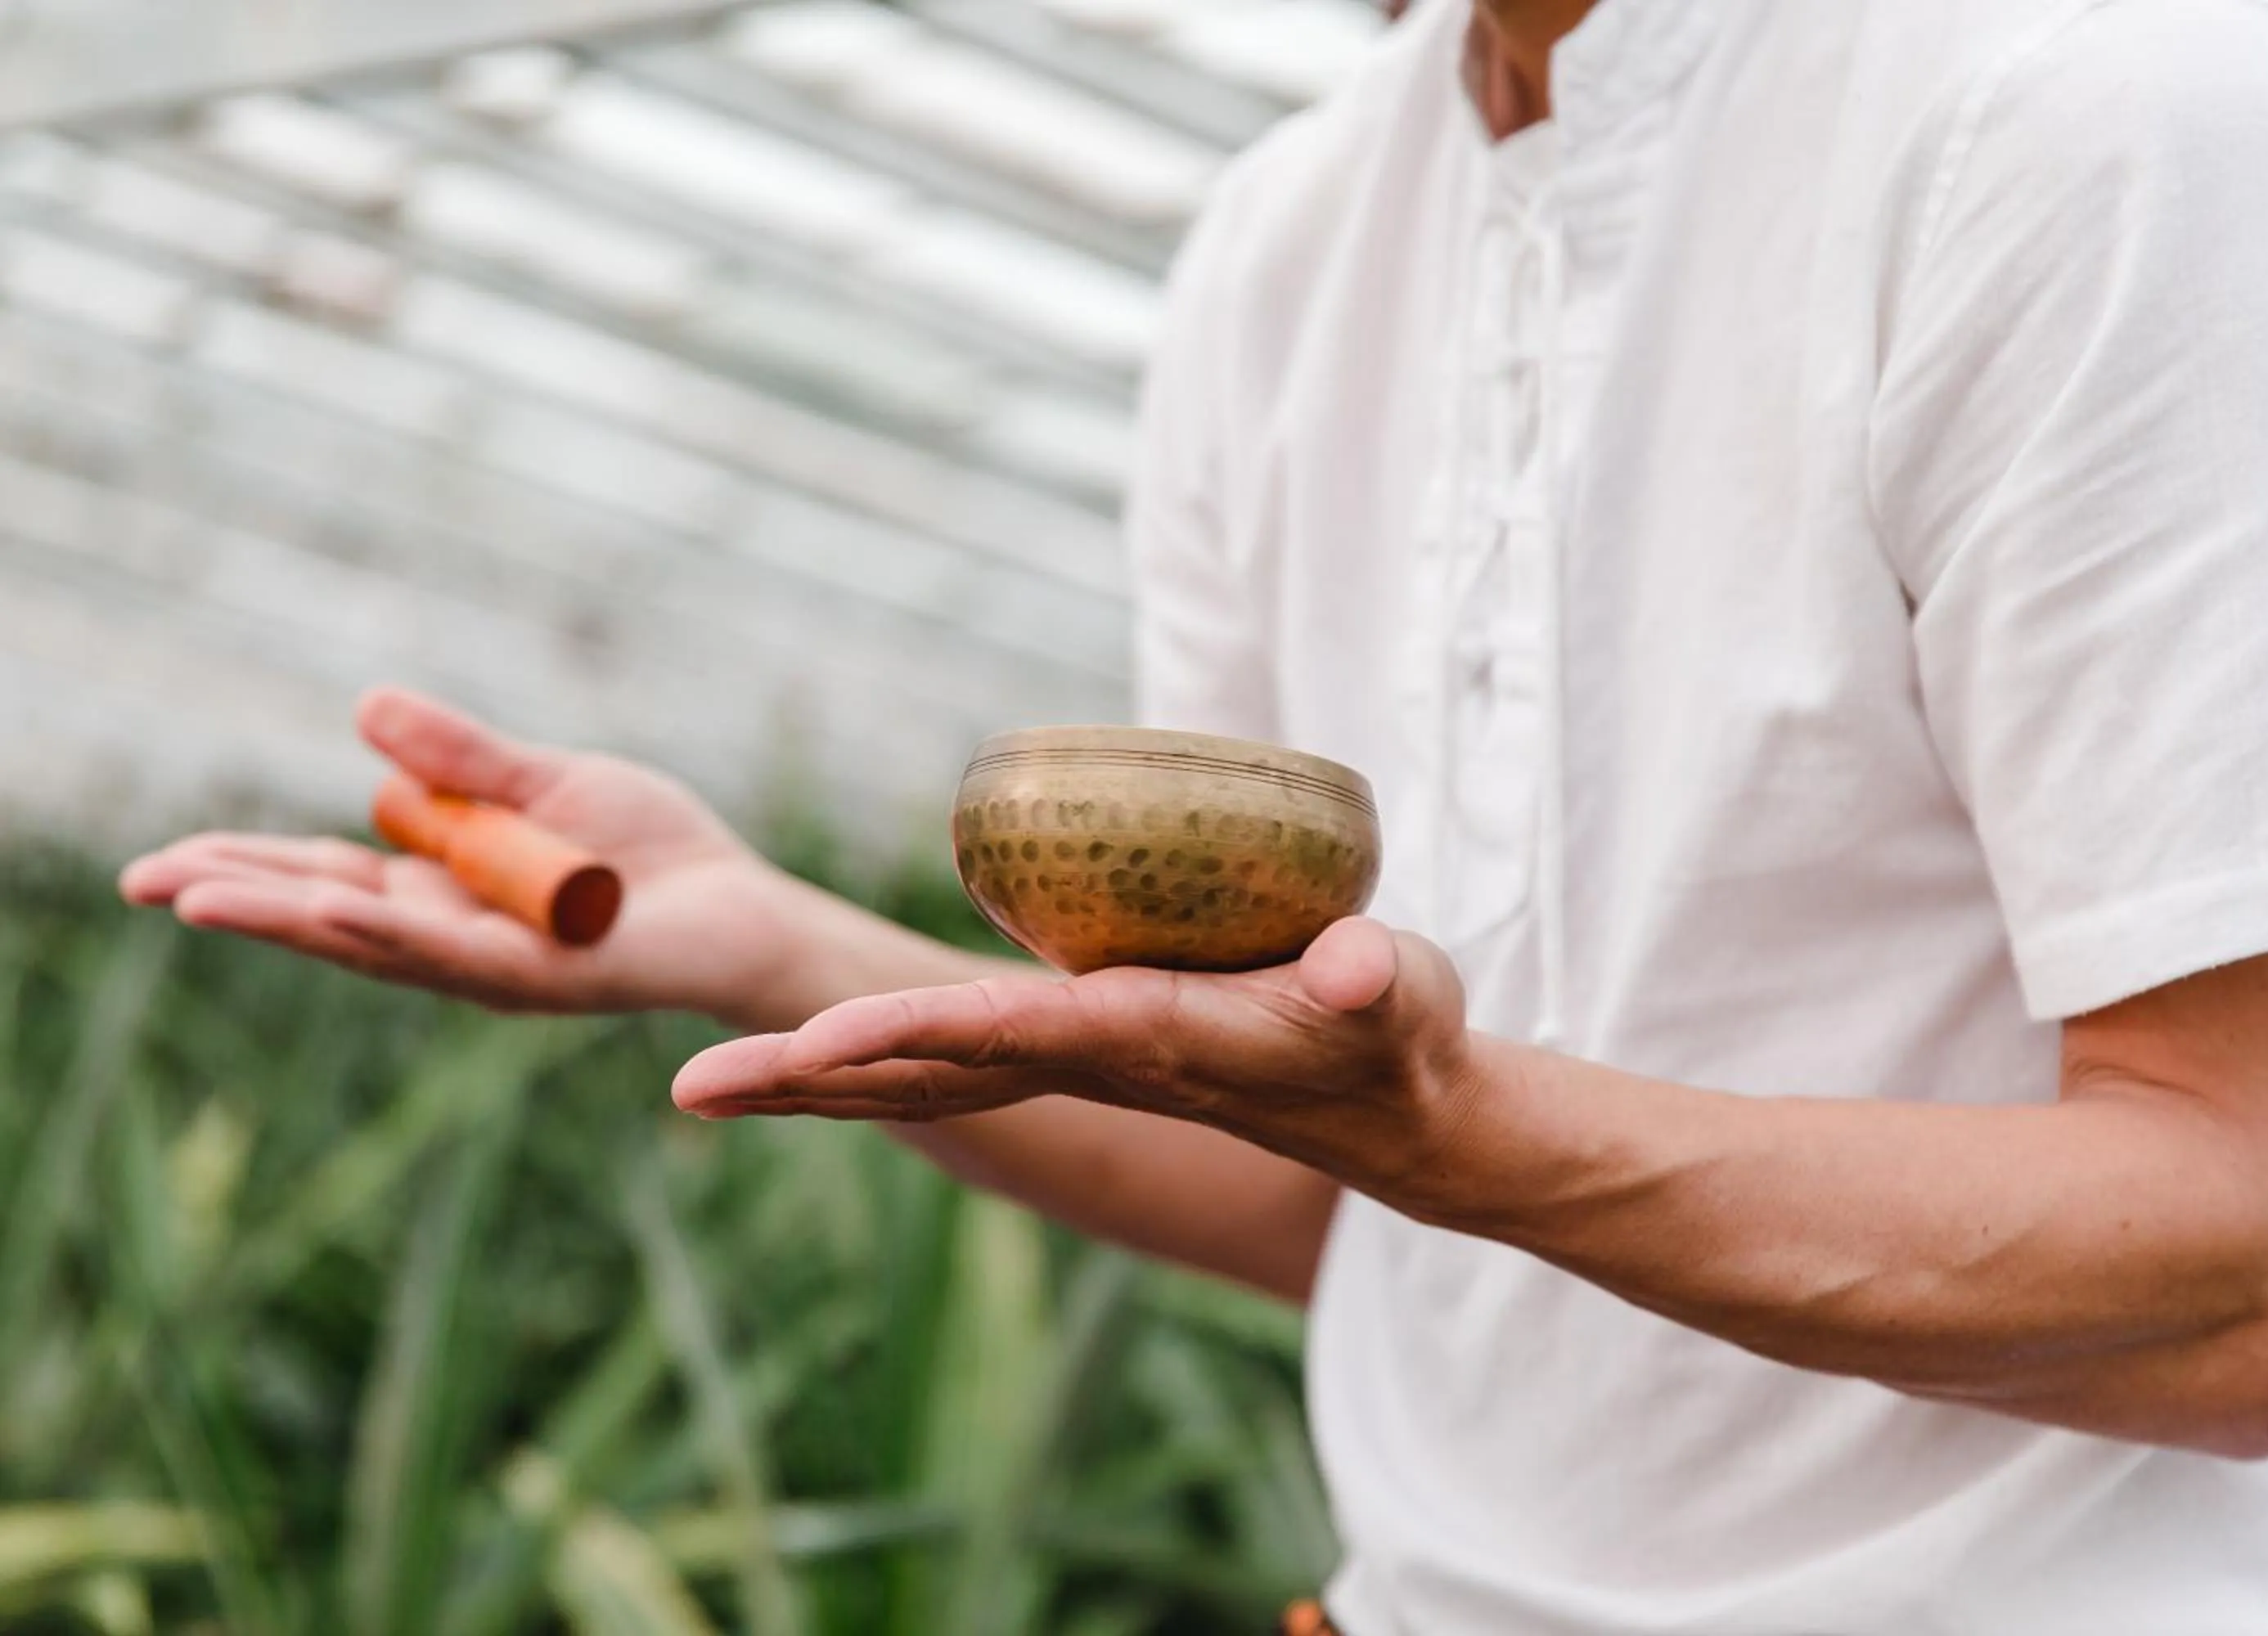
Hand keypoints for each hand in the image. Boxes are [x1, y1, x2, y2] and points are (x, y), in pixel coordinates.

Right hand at [121, 688, 806, 1019]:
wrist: (742, 905)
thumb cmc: (653, 854)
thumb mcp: (544, 784)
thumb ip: (462, 757)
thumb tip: (364, 711)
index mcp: (445, 896)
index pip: (327, 883)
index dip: (249, 871)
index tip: (167, 861)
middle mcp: (454, 940)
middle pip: (325, 918)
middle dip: (236, 898)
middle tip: (140, 881)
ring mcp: (492, 966)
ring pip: (370, 943)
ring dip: (284, 918)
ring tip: (196, 899)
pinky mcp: (542, 977)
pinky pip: (453, 955)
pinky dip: (388, 930)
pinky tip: (330, 911)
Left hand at [669, 917, 1491, 1209]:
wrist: (1393, 1112)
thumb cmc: (1395, 1038)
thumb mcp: (1398, 996)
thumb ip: (1376, 977)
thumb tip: (1356, 967)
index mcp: (1148, 1038)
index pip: (1012, 1030)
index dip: (916, 1027)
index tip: (822, 1036)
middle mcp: (1090, 1059)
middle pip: (926, 1070)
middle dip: (812, 1081)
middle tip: (690, 1090)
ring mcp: (1075, 1062)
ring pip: (921, 1073)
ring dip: (812, 1085)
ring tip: (699, 1091)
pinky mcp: (1080, 1048)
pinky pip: (950, 1059)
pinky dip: (868, 1061)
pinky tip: (804, 1065)